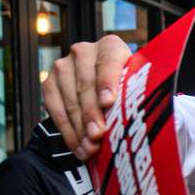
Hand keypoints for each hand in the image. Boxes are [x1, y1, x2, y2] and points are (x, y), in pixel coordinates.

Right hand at [43, 36, 132, 158]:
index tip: (108, 102)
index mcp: (110, 46)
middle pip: (86, 85)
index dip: (107, 82)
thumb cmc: (127, 87)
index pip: (108, 62)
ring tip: (89, 148)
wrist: (103, 84)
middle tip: (97, 135)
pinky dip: (67, 131)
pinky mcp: (49, 82)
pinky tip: (78, 146)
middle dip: (92, 114)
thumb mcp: (136, 84)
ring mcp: (63, 66)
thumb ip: (137, 93)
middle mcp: (83, 51)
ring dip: (79, 128)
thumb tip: (144, 117)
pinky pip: (55, 109)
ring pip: (69, 99)